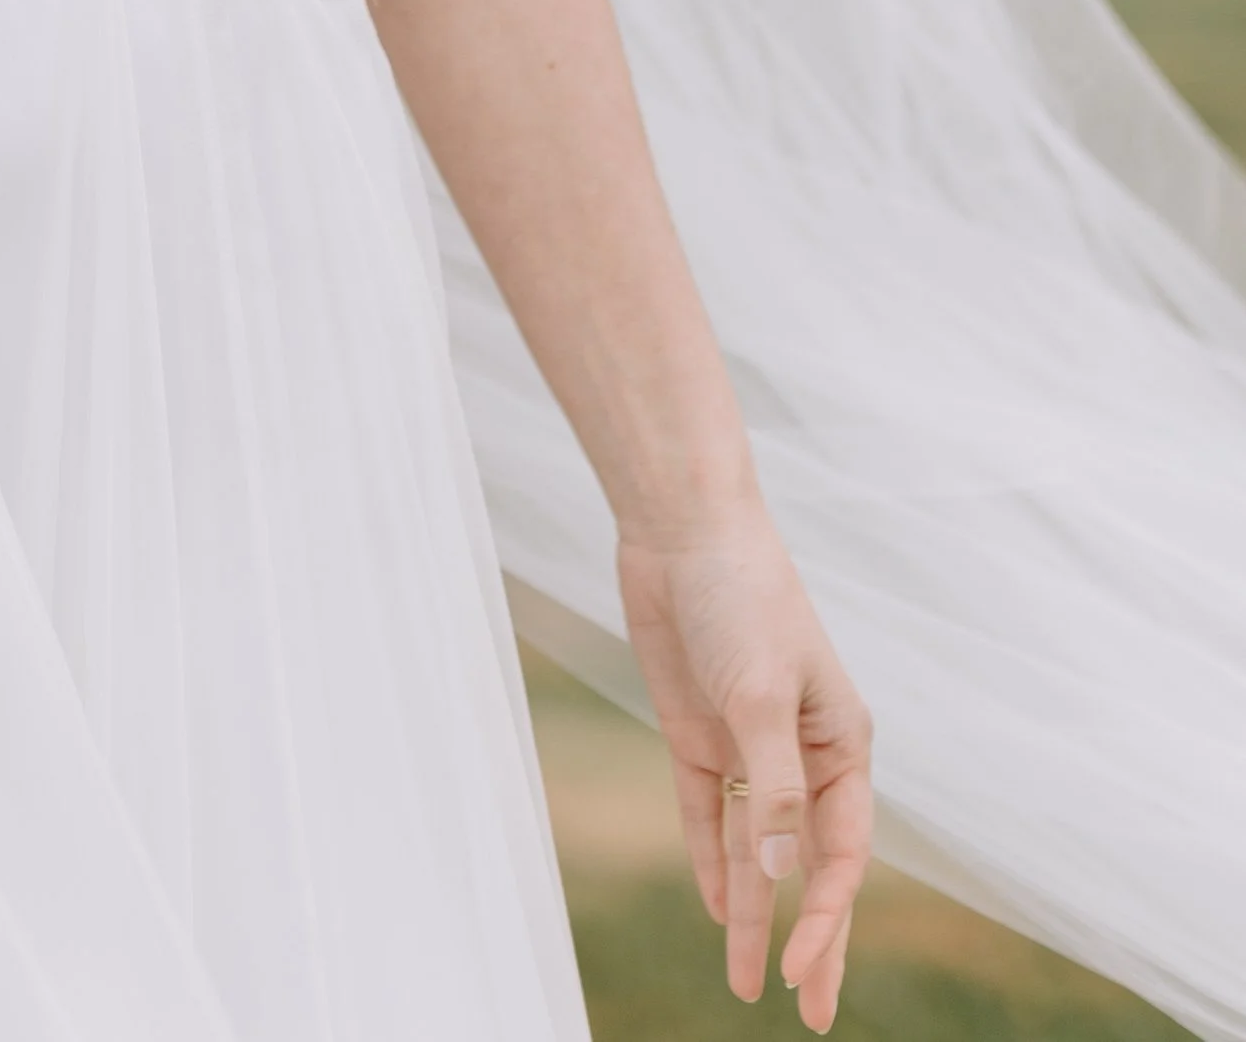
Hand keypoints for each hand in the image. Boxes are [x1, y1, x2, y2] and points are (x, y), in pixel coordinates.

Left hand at [619, 512, 872, 1028]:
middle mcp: (802, 753)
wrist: (682, 531)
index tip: (801, 970)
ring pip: (759, 852)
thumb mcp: (760, 695)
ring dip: (755, 915)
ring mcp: (750, 747)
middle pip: (812, 866)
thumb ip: (772, 786)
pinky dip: (714, 862)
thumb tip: (780, 874)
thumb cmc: (741, 598)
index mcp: (842, 743)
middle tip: (813, 1016)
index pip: (842, 852)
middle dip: (814, 940)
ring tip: (749, 986)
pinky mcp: (699, 734)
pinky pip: (711, 815)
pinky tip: (718, 910)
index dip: (826, 917)